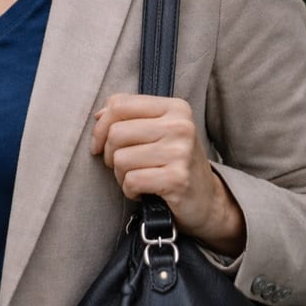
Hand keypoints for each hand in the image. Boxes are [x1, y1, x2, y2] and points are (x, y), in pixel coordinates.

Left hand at [91, 94, 244, 255]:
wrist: (207, 200)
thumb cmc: (174, 161)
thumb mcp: (157, 130)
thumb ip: (128, 116)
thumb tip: (98, 115)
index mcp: (174, 108)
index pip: (119, 105)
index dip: (101, 126)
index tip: (100, 143)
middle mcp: (180, 126)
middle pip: (116, 133)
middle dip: (109, 154)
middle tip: (124, 165)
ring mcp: (181, 152)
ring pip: (120, 159)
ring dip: (120, 174)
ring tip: (138, 177)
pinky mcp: (177, 179)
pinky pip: (131, 181)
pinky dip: (130, 190)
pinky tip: (143, 191)